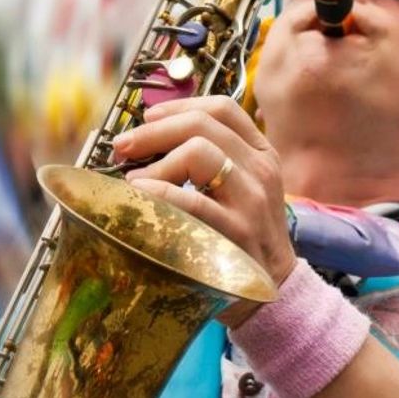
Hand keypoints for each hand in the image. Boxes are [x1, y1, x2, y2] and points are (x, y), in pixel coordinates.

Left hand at [111, 96, 296, 325]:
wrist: (275, 291)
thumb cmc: (244, 237)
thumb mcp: (243, 190)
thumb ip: (213, 160)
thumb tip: (151, 136)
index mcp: (261, 155)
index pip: (223, 109)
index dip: (179, 107)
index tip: (149, 118)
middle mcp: (260, 171)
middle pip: (203, 125)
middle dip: (154, 131)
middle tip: (123, 146)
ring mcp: (251, 200)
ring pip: (198, 152)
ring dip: (156, 163)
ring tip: (135, 183)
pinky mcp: (235, 232)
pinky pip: (190, 201)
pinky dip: (157, 194)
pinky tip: (139, 198)